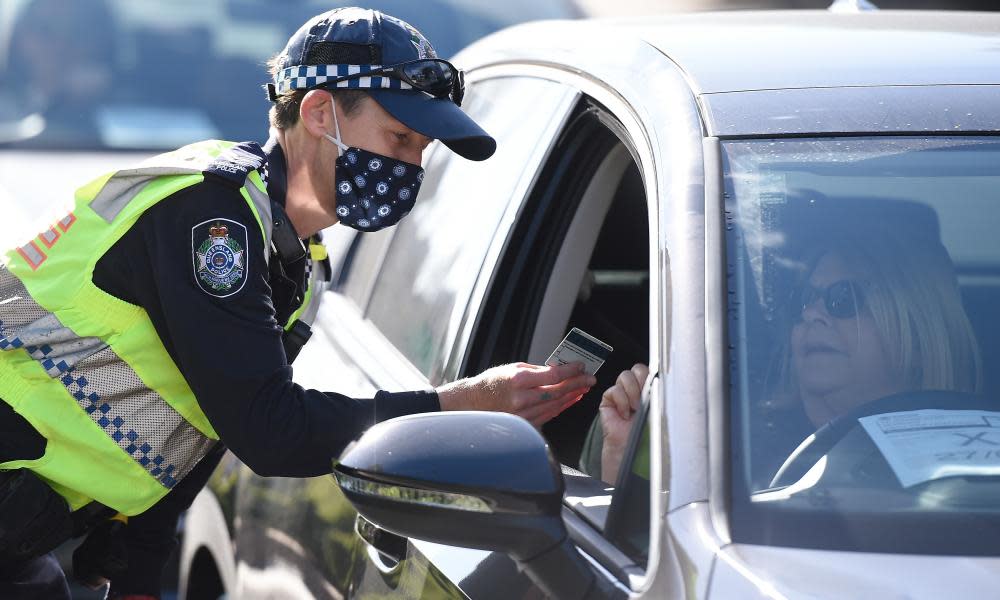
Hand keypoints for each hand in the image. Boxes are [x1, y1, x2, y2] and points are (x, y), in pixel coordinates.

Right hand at [437, 362, 595, 426]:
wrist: (473, 403)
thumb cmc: (492, 384)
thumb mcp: (513, 368)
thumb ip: (537, 370)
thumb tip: (559, 370)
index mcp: (519, 380)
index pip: (553, 375)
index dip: (571, 371)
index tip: (581, 367)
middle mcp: (522, 399)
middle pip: (558, 392)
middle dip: (577, 384)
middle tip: (589, 379)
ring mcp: (523, 414)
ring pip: (556, 405)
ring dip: (572, 396)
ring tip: (582, 388)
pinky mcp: (524, 424)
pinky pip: (548, 415)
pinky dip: (561, 407)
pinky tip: (569, 400)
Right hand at [599, 363, 648, 483]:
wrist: (629, 446)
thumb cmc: (644, 432)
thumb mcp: (657, 409)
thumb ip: (658, 393)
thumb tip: (663, 381)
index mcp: (648, 389)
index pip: (649, 370)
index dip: (651, 374)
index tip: (654, 385)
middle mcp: (635, 389)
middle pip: (636, 368)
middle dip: (641, 382)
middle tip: (644, 396)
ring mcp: (621, 392)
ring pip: (625, 376)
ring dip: (631, 392)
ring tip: (635, 408)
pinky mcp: (609, 398)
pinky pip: (614, 390)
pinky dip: (621, 402)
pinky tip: (624, 413)